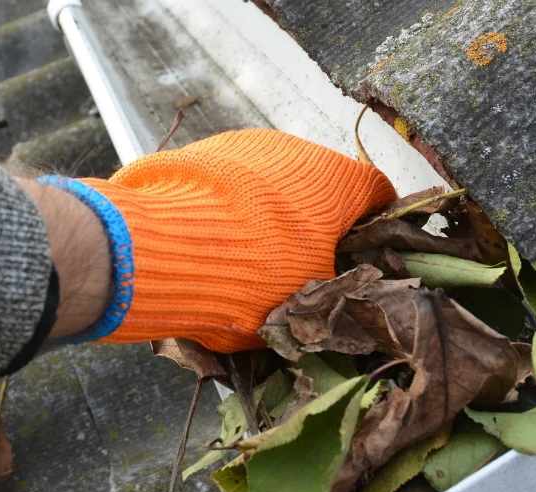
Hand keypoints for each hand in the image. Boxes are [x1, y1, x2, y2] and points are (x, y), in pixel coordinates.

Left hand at [42, 129, 395, 351]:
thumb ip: (333, 290)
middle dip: (316, 226)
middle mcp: (296, 149)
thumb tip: (341, 295)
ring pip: (272, 183)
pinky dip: (228, 209)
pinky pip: (228, 183)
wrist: (156, 250)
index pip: (379, 194)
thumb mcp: (306, 301)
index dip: (376, 228)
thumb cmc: (251, 278)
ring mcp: (244, 145)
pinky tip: (209, 244)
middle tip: (300, 270)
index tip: (363, 257)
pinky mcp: (198, 152)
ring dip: (269, 217)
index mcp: (337, 181)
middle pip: (321, 188)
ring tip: (246, 262)